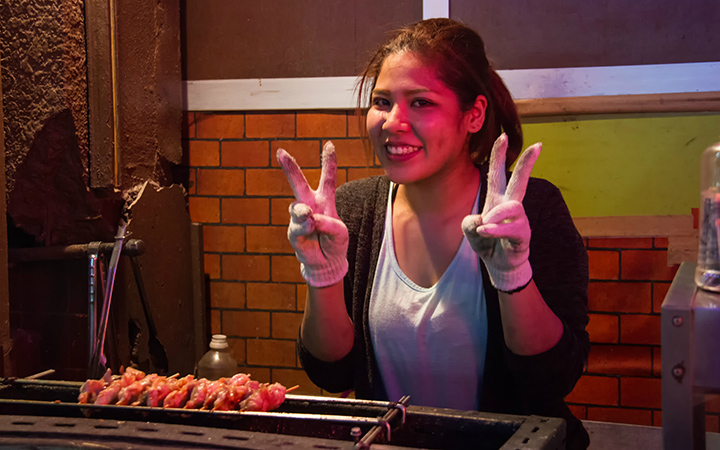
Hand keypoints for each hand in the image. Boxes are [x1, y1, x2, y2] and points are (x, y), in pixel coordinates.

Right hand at [277, 141, 348, 286]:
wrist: (326, 262)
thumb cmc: (335, 243)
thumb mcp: (341, 232)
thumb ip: (328, 222)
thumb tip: (310, 217)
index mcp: (325, 200)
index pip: (327, 178)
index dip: (328, 161)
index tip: (330, 145)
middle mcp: (311, 205)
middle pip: (299, 183)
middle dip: (290, 168)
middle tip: (280, 152)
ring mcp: (301, 218)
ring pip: (296, 207)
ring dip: (303, 212)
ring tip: (309, 217)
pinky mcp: (294, 232)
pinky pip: (297, 226)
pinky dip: (305, 228)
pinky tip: (310, 229)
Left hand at [461, 134, 540, 291]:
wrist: (499, 265)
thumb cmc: (487, 243)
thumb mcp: (471, 231)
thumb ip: (469, 223)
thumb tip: (481, 220)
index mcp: (496, 200)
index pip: (497, 174)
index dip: (499, 155)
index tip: (503, 136)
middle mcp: (510, 206)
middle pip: (520, 180)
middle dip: (527, 163)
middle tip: (538, 145)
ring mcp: (519, 220)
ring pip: (513, 206)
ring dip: (496, 214)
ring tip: (485, 224)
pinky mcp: (522, 235)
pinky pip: (511, 228)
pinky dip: (495, 230)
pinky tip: (485, 232)